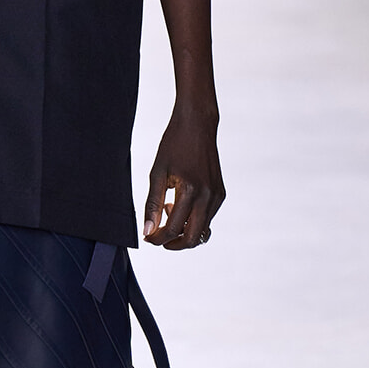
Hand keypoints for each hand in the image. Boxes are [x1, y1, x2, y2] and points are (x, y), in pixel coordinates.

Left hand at [143, 109, 224, 249]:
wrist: (198, 124)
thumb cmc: (174, 144)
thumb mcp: (157, 173)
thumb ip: (152, 204)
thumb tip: (148, 231)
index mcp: (190, 191)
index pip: (174, 229)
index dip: (158, 239)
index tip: (147, 237)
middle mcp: (208, 197)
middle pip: (192, 239)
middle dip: (172, 243)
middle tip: (157, 236)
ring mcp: (217, 196)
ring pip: (202, 231)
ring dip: (183, 231)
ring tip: (167, 210)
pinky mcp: (221, 194)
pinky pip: (207, 218)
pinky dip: (192, 220)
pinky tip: (178, 204)